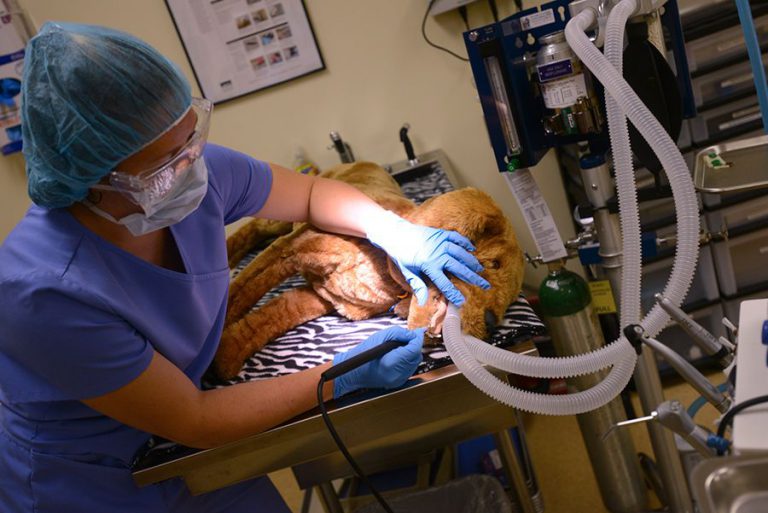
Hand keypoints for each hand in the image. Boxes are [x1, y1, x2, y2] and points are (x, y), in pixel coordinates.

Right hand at [332, 327, 424, 397]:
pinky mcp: (399, 382)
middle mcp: (397, 374)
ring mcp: (398, 380)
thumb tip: (415, 334)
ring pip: (415, 363)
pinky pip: (410, 368)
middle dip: (415, 345)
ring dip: (412, 353)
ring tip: (401, 346)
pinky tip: (399, 355)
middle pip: (417, 356)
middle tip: (408, 337)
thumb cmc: (364, 352)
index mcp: (391, 363)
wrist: (354, 371)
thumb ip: (400, 333)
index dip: (418, 338)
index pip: (414, 349)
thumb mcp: (381, 336)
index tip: (419, 330)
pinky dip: (408, 360)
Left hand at [366, 211, 490, 305]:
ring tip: (480, 269)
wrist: (396, 233)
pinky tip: (472, 249)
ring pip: (461, 253)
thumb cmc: (401, 255)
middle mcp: (437, 254)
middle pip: (459, 268)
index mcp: (428, 265)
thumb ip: (418, 286)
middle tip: (484, 285)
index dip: (453, 293)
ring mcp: (440, 242)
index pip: (444, 283)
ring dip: (472, 262)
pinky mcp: (441, 233)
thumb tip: (424, 302)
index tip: (462, 301)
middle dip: (473, 278)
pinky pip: (457, 238)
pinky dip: (465, 243)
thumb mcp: (407, 272)